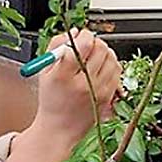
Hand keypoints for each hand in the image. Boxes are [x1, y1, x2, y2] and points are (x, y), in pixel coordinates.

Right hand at [0, 30, 120, 161]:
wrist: (59, 129)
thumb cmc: (52, 100)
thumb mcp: (45, 71)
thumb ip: (56, 46)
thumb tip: (75, 32)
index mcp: (62, 76)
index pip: (81, 45)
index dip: (84, 35)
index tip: (81, 35)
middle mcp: (82, 84)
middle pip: (100, 49)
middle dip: (95, 42)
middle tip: (88, 45)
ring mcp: (98, 91)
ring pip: (112, 58)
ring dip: (105, 52)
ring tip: (94, 57)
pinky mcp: (108, 97)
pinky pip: (117, 71)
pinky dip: (111, 65)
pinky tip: (101, 68)